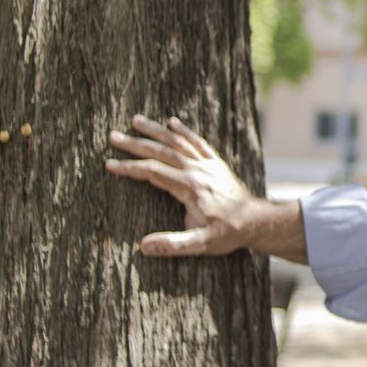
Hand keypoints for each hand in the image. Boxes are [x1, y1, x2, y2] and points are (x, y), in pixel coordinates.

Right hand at [106, 114, 257, 255]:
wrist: (258, 221)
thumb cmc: (228, 233)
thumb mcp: (202, 244)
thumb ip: (175, 244)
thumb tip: (144, 246)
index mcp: (189, 187)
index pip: (153, 171)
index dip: (130, 168)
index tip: (109, 165)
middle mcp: (197, 171)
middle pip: (162, 152)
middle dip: (135, 144)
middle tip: (113, 136)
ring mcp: (208, 165)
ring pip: (178, 142)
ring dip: (156, 131)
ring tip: (136, 120)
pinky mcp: (216, 164)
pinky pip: (198, 142)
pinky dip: (185, 131)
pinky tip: (173, 121)